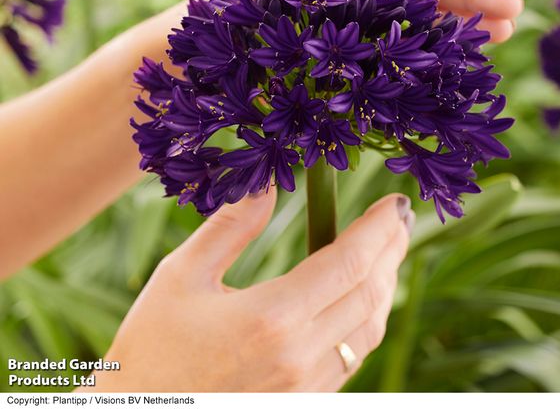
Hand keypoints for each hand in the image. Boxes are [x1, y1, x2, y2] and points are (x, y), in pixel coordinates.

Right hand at [88, 189, 412, 391]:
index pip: (348, 263)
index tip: (395, 203)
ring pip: (369, 327)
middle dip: (391, 250)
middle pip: (369, 293)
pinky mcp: (304, 402)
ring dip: (385, 283)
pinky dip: (366, 317)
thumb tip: (268, 182)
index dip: (378, 229)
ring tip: (388, 250)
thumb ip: (231, 226)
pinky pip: (353, 355)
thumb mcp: (181, 275)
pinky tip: (361, 295)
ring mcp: (306, 388)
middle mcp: (299, 357)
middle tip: (399, 218)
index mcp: (271, 318)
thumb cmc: (151, 348)